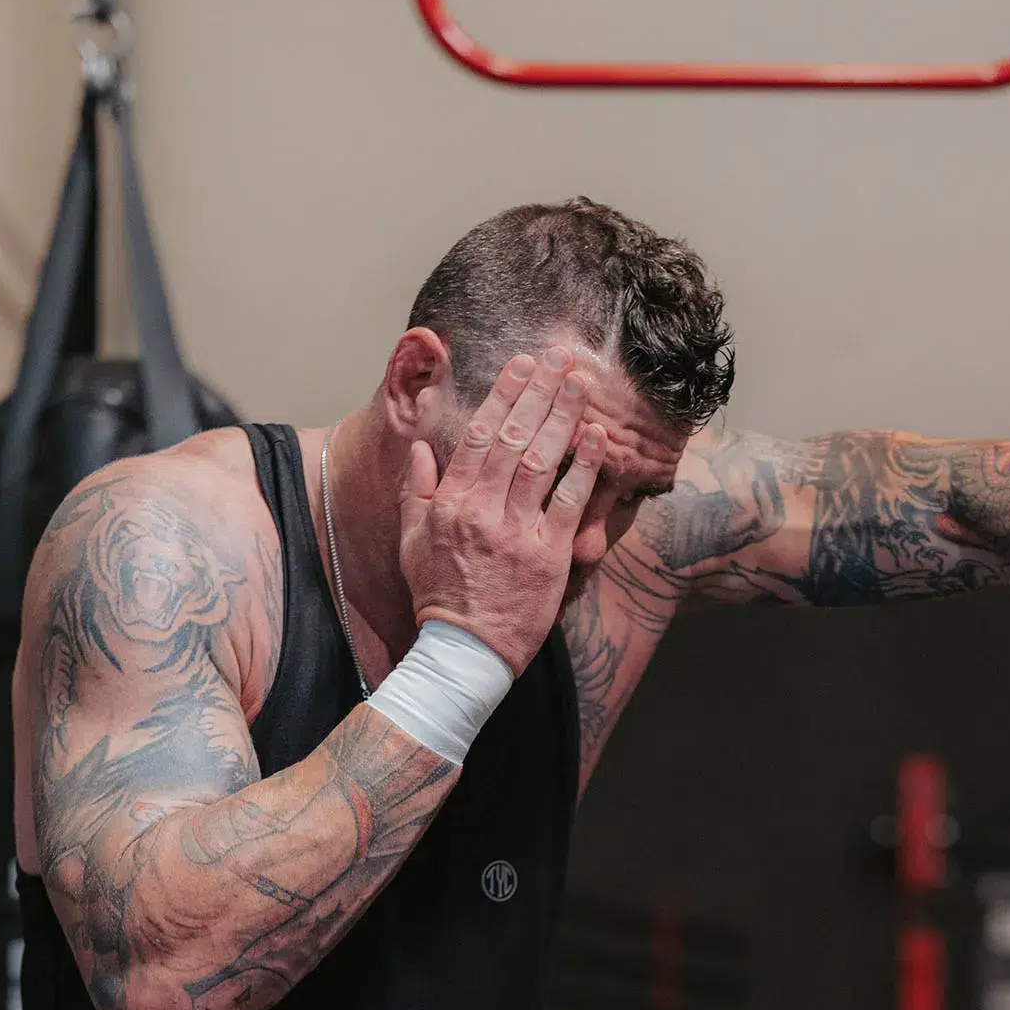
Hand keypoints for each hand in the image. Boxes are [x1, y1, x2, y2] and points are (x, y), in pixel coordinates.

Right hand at [399, 352, 607, 671]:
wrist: (463, 651)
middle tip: (558, 358)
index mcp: (450, 501)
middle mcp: (482, 509)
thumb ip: (418, 489)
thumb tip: (422, 447)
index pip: (478, 435)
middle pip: (514, 437)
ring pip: (541, 460)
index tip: (519, 365)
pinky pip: (570, 503)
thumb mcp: (412, 540)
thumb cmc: (438, 594)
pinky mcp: (548, 555)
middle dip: (537, 392)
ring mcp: (517, 531)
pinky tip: (596, 438)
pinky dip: (584, 467)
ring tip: (579, 383)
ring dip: (562, 416)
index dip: (502, 396)